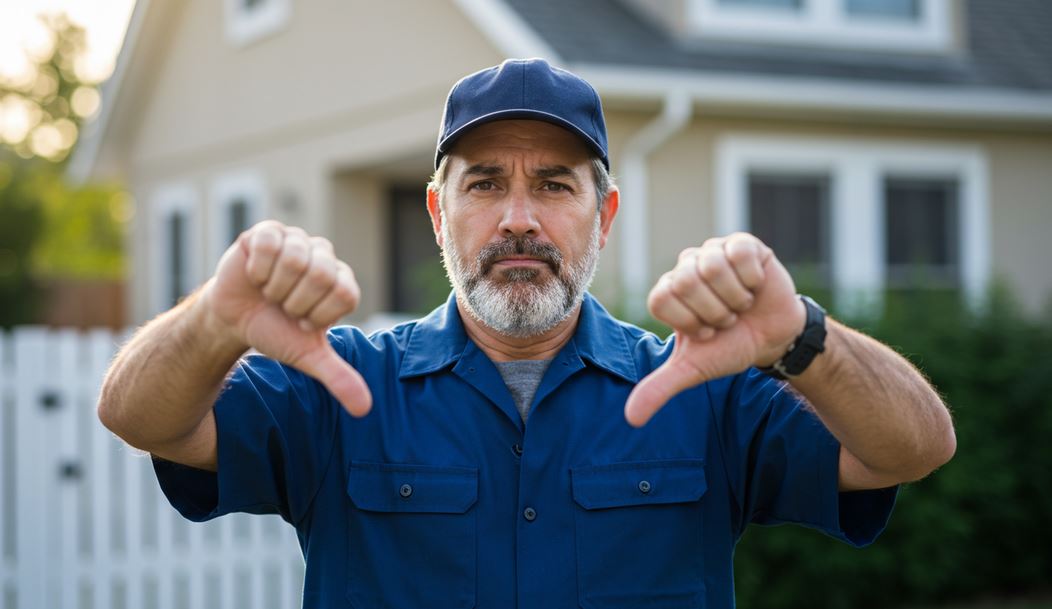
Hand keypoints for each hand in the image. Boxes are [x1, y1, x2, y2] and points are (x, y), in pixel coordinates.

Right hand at [201, 220, 371, 416]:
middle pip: (322, 275)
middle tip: (283, 307)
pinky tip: (254, 276)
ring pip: (295, 259)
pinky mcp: (268, 231)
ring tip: (269, 292)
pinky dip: (257, 268)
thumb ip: (338, 377)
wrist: (234, 319)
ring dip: (274, 287)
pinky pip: (269, 244)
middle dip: (295, 302)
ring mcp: (296, 239)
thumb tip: (364, 409)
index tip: (302, 321)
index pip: (344, 294)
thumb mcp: (306, 356)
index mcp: (340, 281)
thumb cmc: (276, 331)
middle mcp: (324, 255)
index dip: (317, 315)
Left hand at [624, 233, 805, 426]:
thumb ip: (660, 388)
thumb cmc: (729, 348)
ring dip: (734, 297)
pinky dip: (752, 278)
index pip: (662, 299)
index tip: (705, 332)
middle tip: (726, 319)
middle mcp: (685, 267)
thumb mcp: (694, 370)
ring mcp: (713, 252)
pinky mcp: (742, 243)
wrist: (773, 339)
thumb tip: (632, 419)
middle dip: (714, 311)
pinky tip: (755, 286)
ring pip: (712, 266)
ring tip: (740, 304)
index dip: (690, 322)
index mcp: (667, 292)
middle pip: (686, 281)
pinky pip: (739, 253)